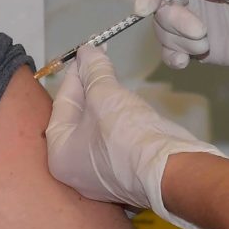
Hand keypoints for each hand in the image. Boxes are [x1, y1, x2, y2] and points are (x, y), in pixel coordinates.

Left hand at [45, 45, 221, 228]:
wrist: (169, 169)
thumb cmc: (126, 134)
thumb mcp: (105, 94)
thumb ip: (93, 70)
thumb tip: (88, 51)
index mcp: (59, 155)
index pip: (63, 105)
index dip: (76, 75)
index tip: (86, 54)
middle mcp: (76, 171)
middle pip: (80, 120)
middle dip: (91, 90)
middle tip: (100, 64)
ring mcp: (103, 178)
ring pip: (99, 132)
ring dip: (107, 107)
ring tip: (116, 83)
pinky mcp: (128, 177)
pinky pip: (118, 144)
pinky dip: (121, 125)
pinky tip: (130, 109)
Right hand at [135, 0, 228, 68]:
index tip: (144, 6)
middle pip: (160, 2)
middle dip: (173, 20)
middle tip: (199, 33)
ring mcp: (197, 15)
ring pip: (165, 28)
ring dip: (178, 40)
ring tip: (205, 45)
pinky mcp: (201, 42)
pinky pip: (175, 49)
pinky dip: (174, 56)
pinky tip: (186, 62)